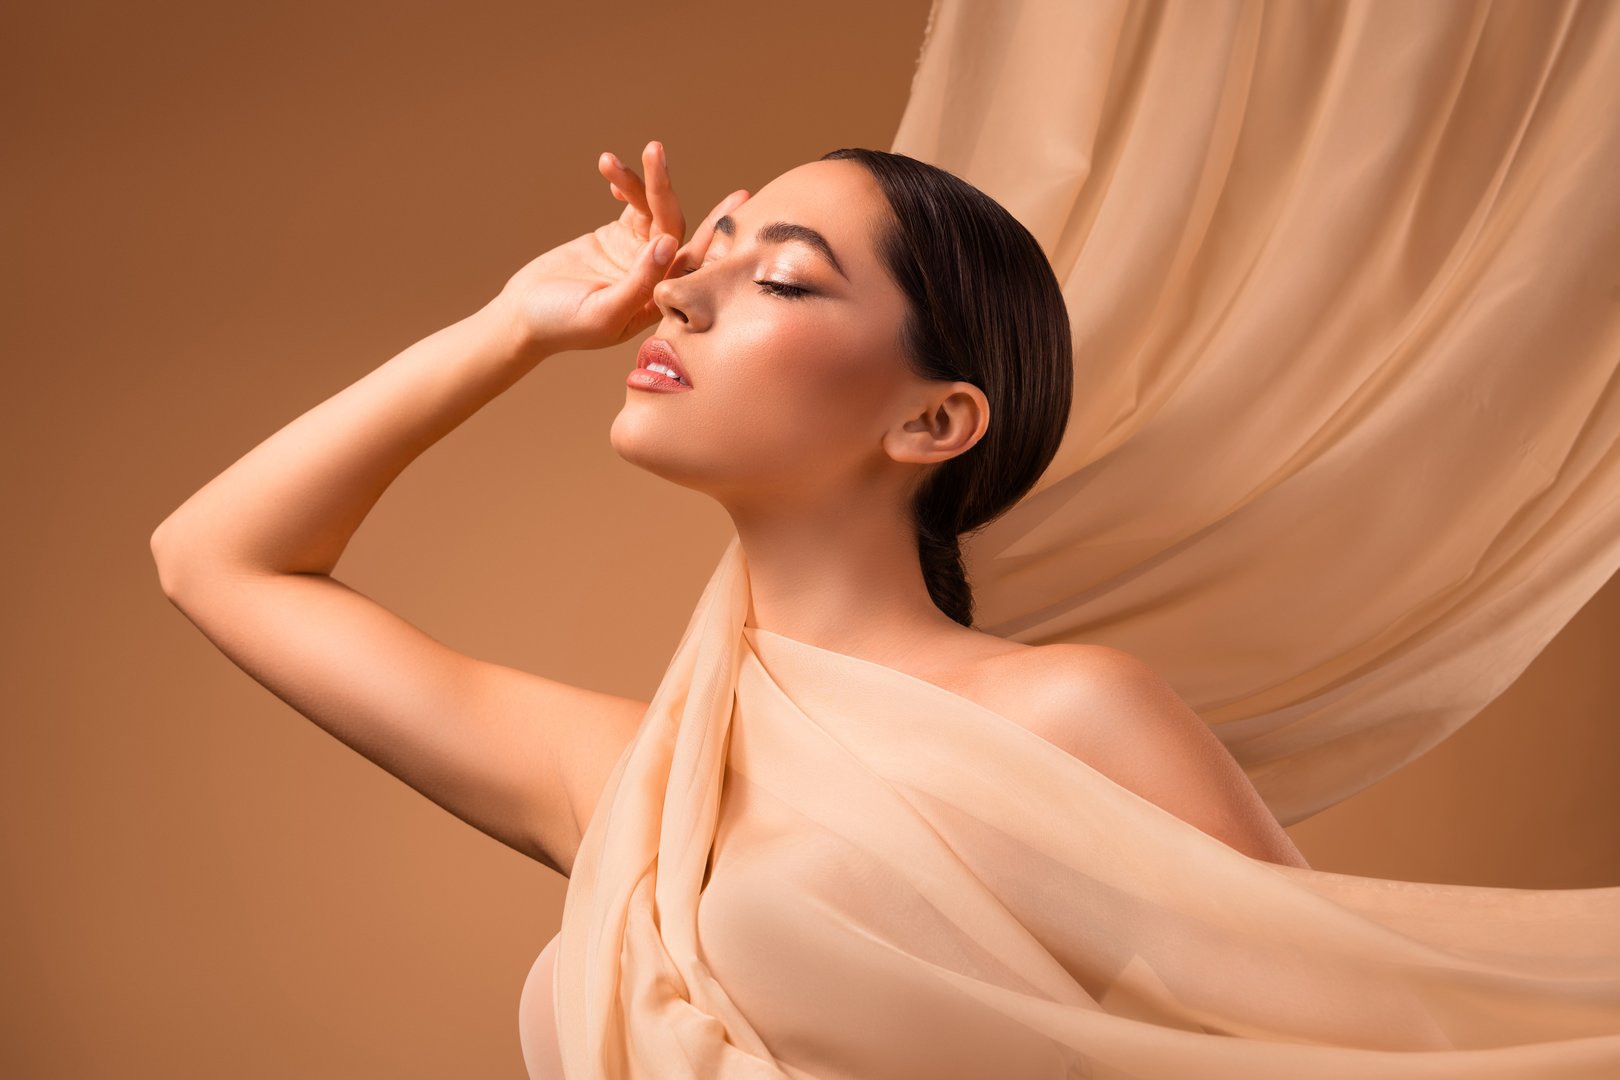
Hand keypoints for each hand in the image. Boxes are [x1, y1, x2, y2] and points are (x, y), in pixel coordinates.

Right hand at [495, 140, 749, 356]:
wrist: (522, 316)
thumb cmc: (561, 324)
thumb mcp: (602, 313)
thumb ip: (638, 283)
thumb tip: (668, 243)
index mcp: (662, 299)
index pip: (696, 262)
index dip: (715, 233)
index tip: (735, 202)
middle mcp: (656, 274)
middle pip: (675, 226)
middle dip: (666, 190)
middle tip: (657, 153)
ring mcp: (637, 254)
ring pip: (652, 210)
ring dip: (637, 182)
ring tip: (611, 161)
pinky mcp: (616, 237)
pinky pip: (631, 204)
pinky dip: (624, 184)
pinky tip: (609, 169)